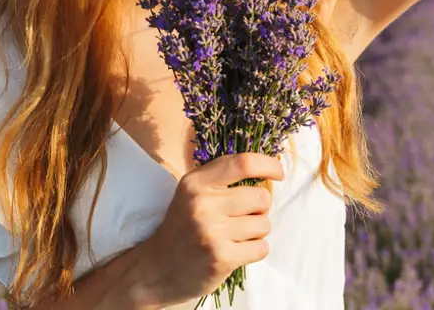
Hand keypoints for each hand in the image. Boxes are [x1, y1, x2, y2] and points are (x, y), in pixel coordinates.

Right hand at [131, 152, 284, 306]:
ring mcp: (211, 232)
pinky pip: (261, 248)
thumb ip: (222, 181)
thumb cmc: (182, 228)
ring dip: (257, 232)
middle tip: (242, 218)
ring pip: (264, 224)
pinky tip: (236, 252)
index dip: (268, 165)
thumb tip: (269, 171)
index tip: (278, 173)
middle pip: (261, 197)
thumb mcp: (192, 194)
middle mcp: (202, 204)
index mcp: (196, 183)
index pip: (243, 163)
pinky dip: (255, 251)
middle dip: (260, 209)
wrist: (156, 269)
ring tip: (235, 237)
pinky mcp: (221, 258)